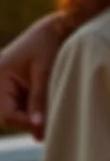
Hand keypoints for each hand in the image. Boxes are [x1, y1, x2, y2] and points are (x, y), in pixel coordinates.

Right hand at [0, 12, 66, 139]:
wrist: (54, 28)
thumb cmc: (48, 45)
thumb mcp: (44, 73)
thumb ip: (39, 100)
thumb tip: (36, 127)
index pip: (7, 114)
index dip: (25, 124)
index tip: (46, 130)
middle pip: (8, 115)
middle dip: (28, 123)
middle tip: (50, 132)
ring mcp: (4, 83)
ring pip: (15, 111)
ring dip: (31, 117)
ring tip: (52, 121)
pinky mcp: (14, 85)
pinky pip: (20, 104)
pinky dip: (33, 109)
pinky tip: (48, 111)